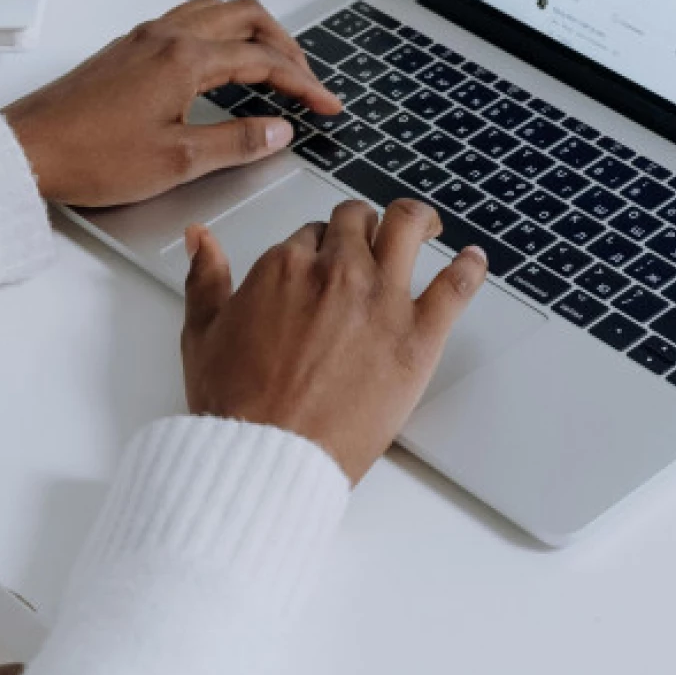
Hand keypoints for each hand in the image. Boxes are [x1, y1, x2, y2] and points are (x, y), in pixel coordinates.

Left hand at [3, 0, 340, 207]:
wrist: (27, 149)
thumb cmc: (89, 156)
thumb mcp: (177, 162)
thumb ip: (235, 143)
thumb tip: (277, 131)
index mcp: (184, 59)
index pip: (262, 59)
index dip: (303, 83)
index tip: (325, 104)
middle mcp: (164, 37)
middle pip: (245, 17)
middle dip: (284, 44)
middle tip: (304, 79)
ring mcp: (141, 39)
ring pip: (213, 11)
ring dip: (249, 31)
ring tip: (268, 64)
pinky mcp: (124, 51)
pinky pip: (185, 22)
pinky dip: (216, 33)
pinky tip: (215, 65)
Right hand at [180, 199, 487, 483]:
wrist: (269, 454)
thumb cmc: (236, 405)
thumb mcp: (202, 333)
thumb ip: (204, 278)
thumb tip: (201, 239)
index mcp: (284, 267)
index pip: (310, 234)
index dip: (316, 247)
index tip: (320, 262)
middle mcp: (336, 272)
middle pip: (357, 223)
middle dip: (360, 227)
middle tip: (368, 239)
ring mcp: (381, 300)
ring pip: (406, 229)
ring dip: (416, 220)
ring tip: (423, 224)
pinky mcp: (418, 336)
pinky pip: (456, 286)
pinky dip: (470, 267)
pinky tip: (474, 261)